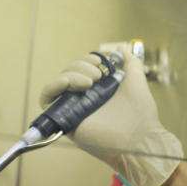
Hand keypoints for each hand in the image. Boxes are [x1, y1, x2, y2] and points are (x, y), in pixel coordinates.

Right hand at [39, 46, 183, 185]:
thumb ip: (130, 62)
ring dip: (70, 74)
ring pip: (59, 82)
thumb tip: (119, 49)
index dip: (87, 60)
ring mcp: (74, 108)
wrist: (139, 136)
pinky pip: (46, 99)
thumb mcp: (136, 79)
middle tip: (98, 77)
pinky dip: (52, 86)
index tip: (100, 63)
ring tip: (89, 83)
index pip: (82, 67)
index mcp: (98, 88)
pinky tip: (67, 83)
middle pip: (69, 71)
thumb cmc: (140, 112)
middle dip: (81, 66)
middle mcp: (84, 98)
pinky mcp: (65, 119)